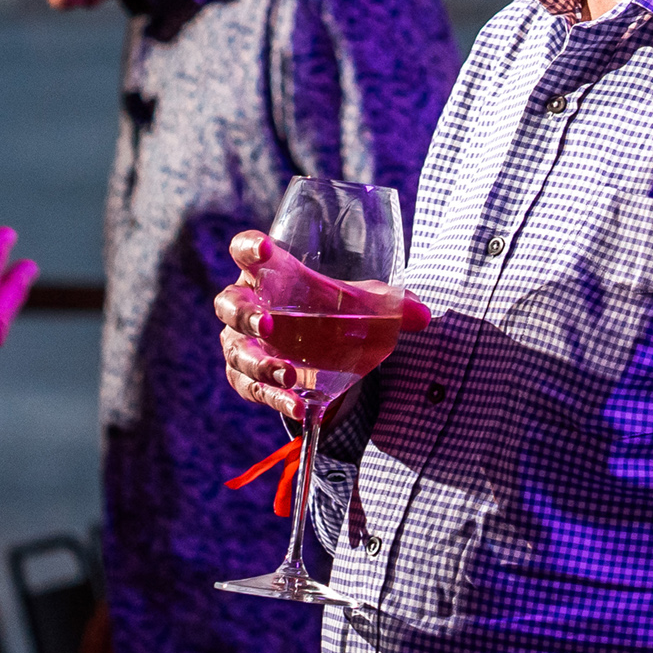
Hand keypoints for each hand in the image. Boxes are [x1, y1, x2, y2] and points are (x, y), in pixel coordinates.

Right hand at [212, 229, 431, 420]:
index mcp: (267, 273)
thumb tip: (423, 314)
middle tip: (267, 324)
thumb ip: (387, 305)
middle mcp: (246, 305)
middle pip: (229, 304)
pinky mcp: (246, 379)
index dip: (249, 248)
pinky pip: (253, 389)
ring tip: (288, 374)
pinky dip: (276, 399)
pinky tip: (299, 405)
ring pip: (238, 352)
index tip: (265, 248)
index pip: (245, 251)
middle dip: (245, 315)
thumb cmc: (328, 310)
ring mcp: (242, 344)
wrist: (315, 351)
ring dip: (260, 364)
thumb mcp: (357, 304)